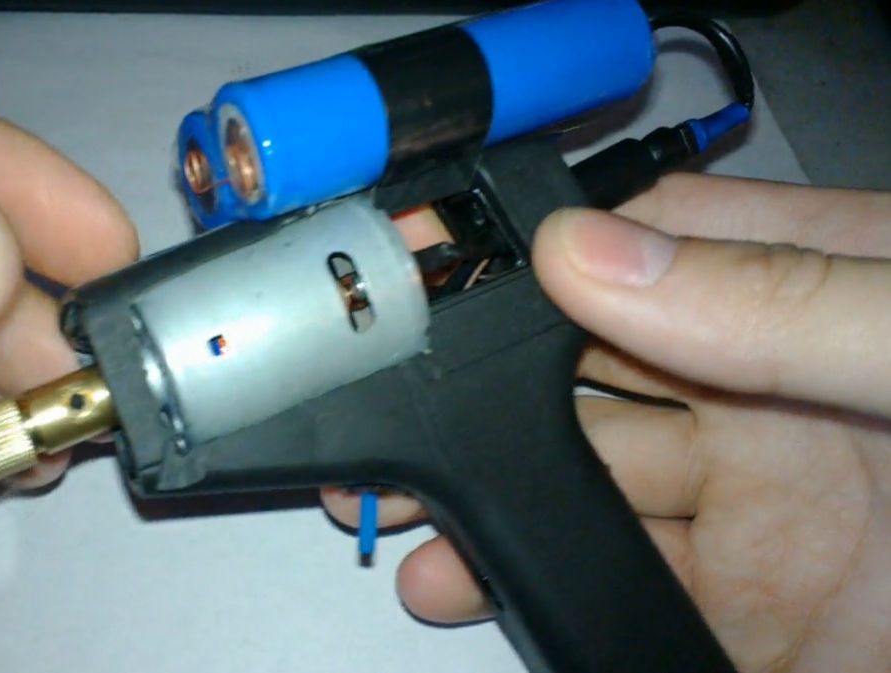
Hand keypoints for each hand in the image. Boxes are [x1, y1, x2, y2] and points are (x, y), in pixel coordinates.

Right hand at [323, 173, 890, 671]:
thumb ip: (791, 301)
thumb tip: (599, 254)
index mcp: (811, 291)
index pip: (638, 244)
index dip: (523, 255)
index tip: (420, 273)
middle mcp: (765, 392)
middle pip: (581, 375)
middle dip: (472, 393)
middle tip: (379, 409)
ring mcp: (754, 509)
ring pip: (581, 489)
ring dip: (485, 501)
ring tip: (408, 523)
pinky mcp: (752, 617)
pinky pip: (618, 593)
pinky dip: (536, 590)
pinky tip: (470, 584)